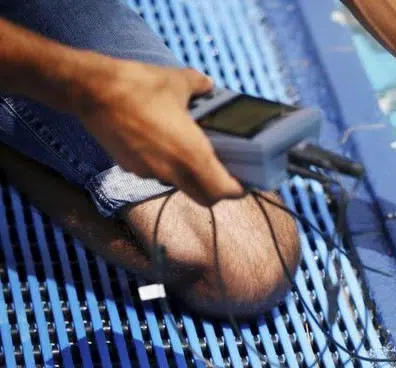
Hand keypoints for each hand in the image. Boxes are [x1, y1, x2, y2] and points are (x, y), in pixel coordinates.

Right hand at [76, 58, 242, 204]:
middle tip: (225, 172)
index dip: (237, 189)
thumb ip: (199, 86)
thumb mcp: (177, 81)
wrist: (90, 90)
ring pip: (180, 184)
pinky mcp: (131, 166)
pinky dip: (167, 164)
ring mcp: (149, 172)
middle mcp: (172, 171)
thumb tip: (208, 85)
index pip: (222, 191)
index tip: (244, 182)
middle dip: (218, 189)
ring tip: (194, 150)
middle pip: (204, 197)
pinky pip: (158, 173)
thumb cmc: (137, 87)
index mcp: (191, 155)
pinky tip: (164, 141)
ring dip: (191, 175)